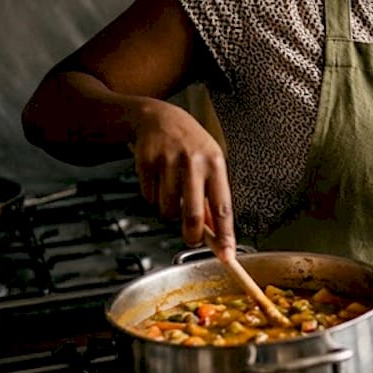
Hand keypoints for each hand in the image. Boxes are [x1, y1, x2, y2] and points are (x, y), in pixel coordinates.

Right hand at [129, 100, 235, 258]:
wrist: (158, 117)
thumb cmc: (190, 145)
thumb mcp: (209, 164)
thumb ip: (212, 197)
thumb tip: (215, 232)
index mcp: (215, 163)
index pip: (223, 207)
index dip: (225, 235)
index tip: (226, 254)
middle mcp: (194, 162)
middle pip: (193, 214)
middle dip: (192, 235)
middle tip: (192, 240)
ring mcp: (168, 161)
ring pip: (168, 209)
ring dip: (170, 212)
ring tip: (173, 194)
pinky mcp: (146, 161)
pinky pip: (149, 197)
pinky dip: (153, 198)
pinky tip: (158, 181)